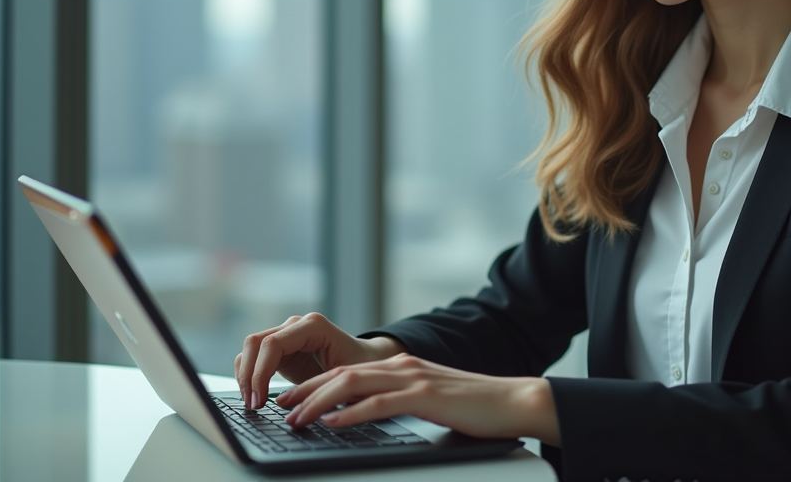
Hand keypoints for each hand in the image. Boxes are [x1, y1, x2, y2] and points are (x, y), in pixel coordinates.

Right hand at [234, 312, 405, 409]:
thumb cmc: (359, 368)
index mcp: (313, 326)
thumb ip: (319, 386)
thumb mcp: (343, 378)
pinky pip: (254, 356)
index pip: (273, 344)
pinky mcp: (280, 346)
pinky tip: (255, 396)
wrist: (365, 361)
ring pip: (250, 348)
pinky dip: (249, 375)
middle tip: (253, 405)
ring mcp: (286, 333)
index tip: (260, 400)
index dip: (260, 373)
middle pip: (255, 342)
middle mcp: (296, 324)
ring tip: (252, 404)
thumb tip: (290, 405)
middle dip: (249, 376)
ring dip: (245, 376)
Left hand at [276, 353, 560, 445]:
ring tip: (296, 418)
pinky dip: (352, 413)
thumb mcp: (427, 400)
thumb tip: (364, 415)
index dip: (313, 385)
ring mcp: (412, 379)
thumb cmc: (471, 407)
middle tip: (279, 408)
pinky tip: (333, 423)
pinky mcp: (424, 396)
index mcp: (400, 367)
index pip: (346, 372)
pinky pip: (379, 404)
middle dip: (305, 391)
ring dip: (319, 402)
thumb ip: (397, 401)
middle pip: (341, 374)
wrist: (511, 401)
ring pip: (353, 384)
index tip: (289, 400)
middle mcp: (401, 367)